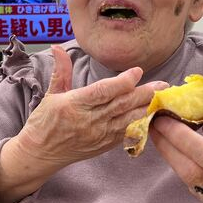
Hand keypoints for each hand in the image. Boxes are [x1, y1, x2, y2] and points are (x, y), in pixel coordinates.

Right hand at [14, 45, 166, 168]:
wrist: (40, 154)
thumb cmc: (44, 122)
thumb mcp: (50, 94)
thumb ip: (60, 71)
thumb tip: (57, 48)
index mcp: (74, 104)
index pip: (102, 91)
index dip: (122, 82)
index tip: (137, 71)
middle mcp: (88, 120)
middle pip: (121, 105)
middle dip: (143, 94)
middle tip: (163, 84)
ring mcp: (98, 135)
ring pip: (128, 120)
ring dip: (147, 108)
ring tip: (162, 98)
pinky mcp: (104, 145)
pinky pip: (126, 133)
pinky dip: (141, 124)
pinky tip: (153, 116)